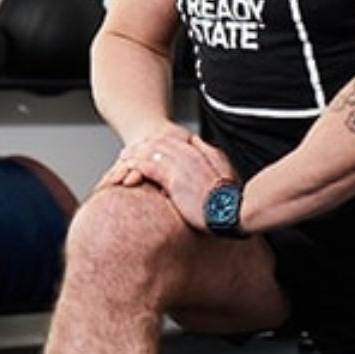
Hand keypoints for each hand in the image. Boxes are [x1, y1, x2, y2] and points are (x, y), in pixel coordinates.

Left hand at [100, 126, 240, 233]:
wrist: (231, 212)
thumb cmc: (230, 198)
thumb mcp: (225, 169)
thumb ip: (212, 155)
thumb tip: (203, 146)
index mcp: (202, 152)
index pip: (175, 141)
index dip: (159, 142)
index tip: (149, 145)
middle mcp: (191, 155)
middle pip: (160, 143)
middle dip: (143, 145)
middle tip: (128, 150)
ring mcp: (181, 166)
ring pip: (152, 153)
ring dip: (135, 154)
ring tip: (123, 157)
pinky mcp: (174, 180)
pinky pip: (149, 167)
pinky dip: (136, 166)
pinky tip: (127, 169)